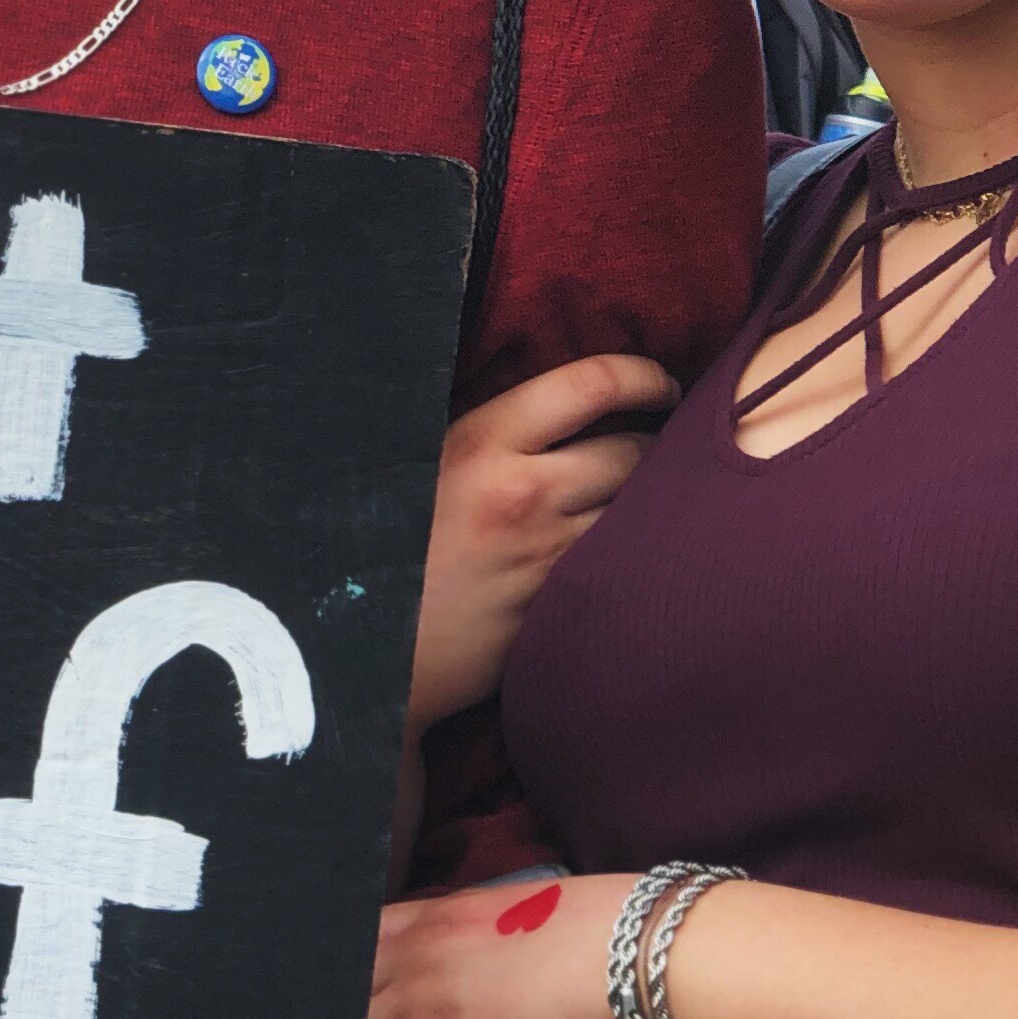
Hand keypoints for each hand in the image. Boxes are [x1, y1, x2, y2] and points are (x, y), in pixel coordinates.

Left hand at [354, 870, 639, 1018]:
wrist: (642, 957)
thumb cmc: (614, 936)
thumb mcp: (532, 916)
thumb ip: (495, 935)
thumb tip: (501, 960)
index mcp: (442, 911)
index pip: (360, 938)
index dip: (347, 980)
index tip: (355, 1013)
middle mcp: (418, 945)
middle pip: (338, 987)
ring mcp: (420, 991)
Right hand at [406, 356, 673, 736]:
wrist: (356, 643)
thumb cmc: (378, 543)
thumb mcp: (418, 463)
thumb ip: (482, 431)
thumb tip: (550, 403)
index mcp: (484, 442)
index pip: (593, 384)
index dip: (644, 375)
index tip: (661, 383)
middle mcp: (526, 495)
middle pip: (636, 451)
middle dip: (657, 444)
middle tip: (660, 444)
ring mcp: (548, 558)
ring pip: (640, 513)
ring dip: (653, 502)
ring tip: (650, 498)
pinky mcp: (558, 610)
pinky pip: (620, 566)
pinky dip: (633, 553)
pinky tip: (626, 552)